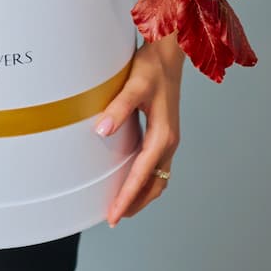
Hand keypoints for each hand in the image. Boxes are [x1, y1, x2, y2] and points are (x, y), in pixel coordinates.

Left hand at [95, 35, 184, 225]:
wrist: (168, 53)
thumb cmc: (152, 67)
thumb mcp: (134, 85)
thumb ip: (118, 108)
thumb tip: (101, 131)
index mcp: (163, 136)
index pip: (142, 175)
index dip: (127, 198)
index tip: (114, 216)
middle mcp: (169, 142)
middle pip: (154, 185)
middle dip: (135, 203)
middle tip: (114, 217)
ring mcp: (169, 139)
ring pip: (158, 178)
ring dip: (142, 194)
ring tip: (122, 206)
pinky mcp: (165, 133)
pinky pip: (157, 167)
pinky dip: (145, 180)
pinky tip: (132, 179)